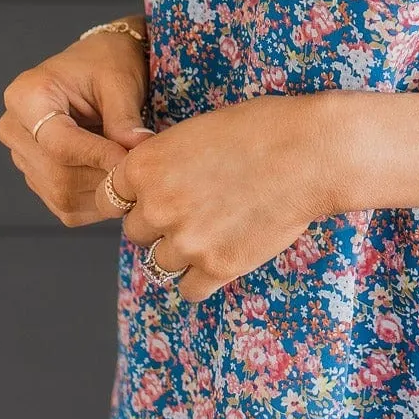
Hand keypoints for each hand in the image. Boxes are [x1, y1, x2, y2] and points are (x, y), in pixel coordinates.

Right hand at [0, 22, 152, 226]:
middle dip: (103, 176)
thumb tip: (138, 151)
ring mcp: (21, 156)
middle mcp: (14, 128)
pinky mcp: (35, 176)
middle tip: (140, 170)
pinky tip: (115, 179)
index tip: (130, 160)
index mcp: (26, 96)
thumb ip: (124, 118)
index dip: (97, 155)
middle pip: (58, 174)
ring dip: (102, 191)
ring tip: (130, 170)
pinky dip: (96, 201)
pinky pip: (65, 206)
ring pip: (61, 195)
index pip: (59, 143)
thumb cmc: (106, 63)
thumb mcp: (119, 81)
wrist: (97, 64)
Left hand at [103, 93, 341, 301]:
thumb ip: (164, 162)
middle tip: (194, 209)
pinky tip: (222, 256)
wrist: (309, 152)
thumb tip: (149, 187)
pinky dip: (201, 279)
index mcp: (145, 166)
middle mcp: (157, 206)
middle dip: (158, 224)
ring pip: (159, 264)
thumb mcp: (196, 131)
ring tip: (214, 230)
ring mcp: (186, 241)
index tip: (154, 196)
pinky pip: (189, 290)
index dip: (133, 197)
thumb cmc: (260, 129)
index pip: (109, 197)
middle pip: (135, 232)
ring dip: (180, 252)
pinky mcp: (217, 267)